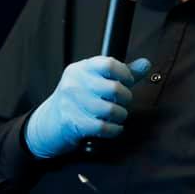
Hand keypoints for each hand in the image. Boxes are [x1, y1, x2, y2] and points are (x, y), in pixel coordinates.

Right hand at [25, 56, 151, 157]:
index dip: (125, 73)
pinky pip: (103, 127)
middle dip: (125, 98)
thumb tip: (146, 64)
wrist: (48, 122)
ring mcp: (72, 103)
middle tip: (123, 101)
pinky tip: (114, 127)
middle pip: (113, 88)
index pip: (109, 64)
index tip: (128, 81)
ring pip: (110, 110)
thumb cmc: (78, 99)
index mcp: (82, 68)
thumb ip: (122, 72)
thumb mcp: (96, 80)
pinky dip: (115, 130)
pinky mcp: (73, 123)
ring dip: (121, 115)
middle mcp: (75, 83)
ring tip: (119, 115)